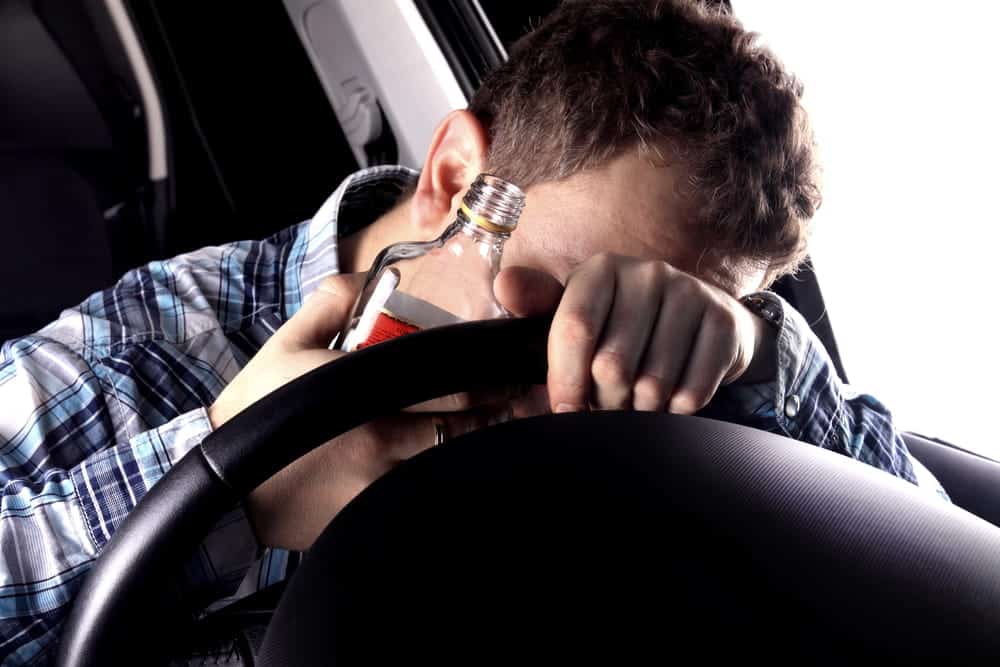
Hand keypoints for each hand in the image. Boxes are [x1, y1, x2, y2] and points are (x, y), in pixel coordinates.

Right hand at [209, 274, 527, 550]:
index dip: (488, 378)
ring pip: (453, 461)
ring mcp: (383, 484)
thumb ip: (330, 303)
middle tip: (510, 396)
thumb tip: (369, 278)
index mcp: (364, 392)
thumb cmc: (257, 410)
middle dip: (495, 409)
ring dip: (476, 444)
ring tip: (488, 426)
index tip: (505, 369)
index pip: (451, 384)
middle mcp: (382, 440)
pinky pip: (429, 492)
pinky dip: (447, 476)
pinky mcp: (376, 513)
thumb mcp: (285, 346)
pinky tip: (453, 464)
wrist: (225, 486)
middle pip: (465, 426)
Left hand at [495, 254, 777, 414]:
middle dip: (605, 401)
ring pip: (652, 384)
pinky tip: (672, 400)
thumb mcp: (580, 311)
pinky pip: (691, 392)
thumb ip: (538, 304)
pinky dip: (676, 411)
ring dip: (641, 410)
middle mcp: (648, 272)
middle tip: (610, 404)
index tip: (566, 411)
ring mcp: (691, 294)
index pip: (574, 328)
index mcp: (602, 269)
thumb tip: (505, 285)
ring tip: (639, 403)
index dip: (565, 380)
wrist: (706, 321)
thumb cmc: (626, 324)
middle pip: (611, 365)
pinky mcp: (723, 323)